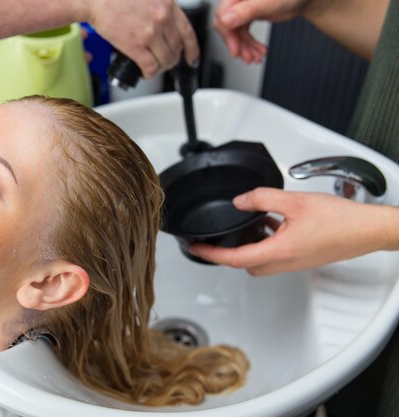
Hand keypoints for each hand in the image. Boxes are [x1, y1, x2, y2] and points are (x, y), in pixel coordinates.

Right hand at [87, 0, 198, 78]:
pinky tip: (145, 73)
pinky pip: (150, 67)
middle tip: (165, 62)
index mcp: (168, 5)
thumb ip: (161, 8)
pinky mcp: (136, 46)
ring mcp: (150, 33)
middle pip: (176, 49)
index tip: (191, 58)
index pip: (188, 33)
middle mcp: (162, 18)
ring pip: (165, 60)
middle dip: (172, 60)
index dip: (192, 50)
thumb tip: (167, 26)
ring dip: (161, 68)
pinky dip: (149, 73)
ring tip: (154, 67)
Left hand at [189, 188, 397, 275]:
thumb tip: (240, 201)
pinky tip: (272, 222)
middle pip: (246, 264)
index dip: (211, 255)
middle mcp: (285, 262)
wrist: (369, 229)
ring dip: (249, 246)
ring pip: (261, 261)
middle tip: (215, 241)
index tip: (197, 250)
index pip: (234, 259)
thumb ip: (262, 199)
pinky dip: (267, 242)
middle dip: (228, 254)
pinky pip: (276, 254)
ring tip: (244, 227)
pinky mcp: (303, 257)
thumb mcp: (294, 201)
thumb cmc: (341, 220)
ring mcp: (295, 262)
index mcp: (279, 251)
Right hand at [213, 0, 309, 62]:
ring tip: (255, 56)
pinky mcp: (249, 15)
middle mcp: (238, 1)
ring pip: (235, 32)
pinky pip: (243, 33)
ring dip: (245, 47)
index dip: (228, 35)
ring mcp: (243, 8)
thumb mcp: (268, 2)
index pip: (222, 15)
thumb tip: (226, 20)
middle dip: (238, 44)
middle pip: (227, 26)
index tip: (235, 49)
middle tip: (247, 56)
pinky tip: (257, 50)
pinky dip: (250, 44)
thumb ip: (246, 11)